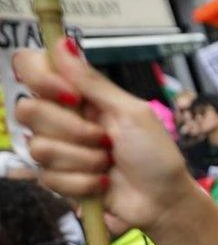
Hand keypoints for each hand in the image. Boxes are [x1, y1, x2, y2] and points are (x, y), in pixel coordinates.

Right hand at [13, 40, 198, 233]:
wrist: (163, 200)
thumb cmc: (156, 154)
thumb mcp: (132, 113)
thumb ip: (94, 83)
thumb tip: (62, 43)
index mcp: (80, 95)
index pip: (31, 68)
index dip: (43, 81)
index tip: (72, 98)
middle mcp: (62, 118)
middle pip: (28, 110)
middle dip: (73, 130)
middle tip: (106, 140)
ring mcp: (58, 149)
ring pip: (39, 147)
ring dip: (84, 159)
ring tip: (109, 163)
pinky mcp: (58, 180)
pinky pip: (49, 177)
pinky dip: (84, 183)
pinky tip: (103, 183)